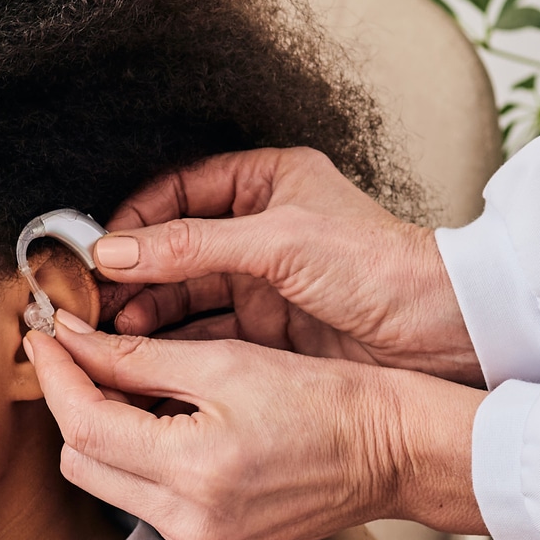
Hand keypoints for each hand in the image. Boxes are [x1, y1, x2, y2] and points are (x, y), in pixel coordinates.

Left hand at [26, 319, 484, 539]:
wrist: (390, 452)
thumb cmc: (322, 399)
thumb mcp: (225, 363)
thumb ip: (134, 358)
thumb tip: (66, 340)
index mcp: (195, 474)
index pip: (84, 425)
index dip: (56, 375)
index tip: (42, 335)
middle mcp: (190, 526)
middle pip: (82, 462)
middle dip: (73, 404)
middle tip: (77, 352)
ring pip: (106, 485)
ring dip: (102, 433)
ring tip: (122, 382)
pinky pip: (143, 504)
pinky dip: (137, 462)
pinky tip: (159, 423)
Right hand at [100, 148, 482, 385]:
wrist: (444, 331)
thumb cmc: (379, 266)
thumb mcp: (277, 243)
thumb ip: (191, 246)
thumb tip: (114, 250)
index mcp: (267, 183)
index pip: (178, 191)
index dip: (136, 219)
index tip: (101, 250)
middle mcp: (260, 230)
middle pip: (174, 248)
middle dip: (133, 274)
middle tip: (95, 301)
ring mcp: (263, 282)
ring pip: (185, 294)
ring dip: (148, 311)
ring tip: (116, 331)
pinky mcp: (270, 331)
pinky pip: (207, 333)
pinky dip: (175, 344)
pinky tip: (146, 356)